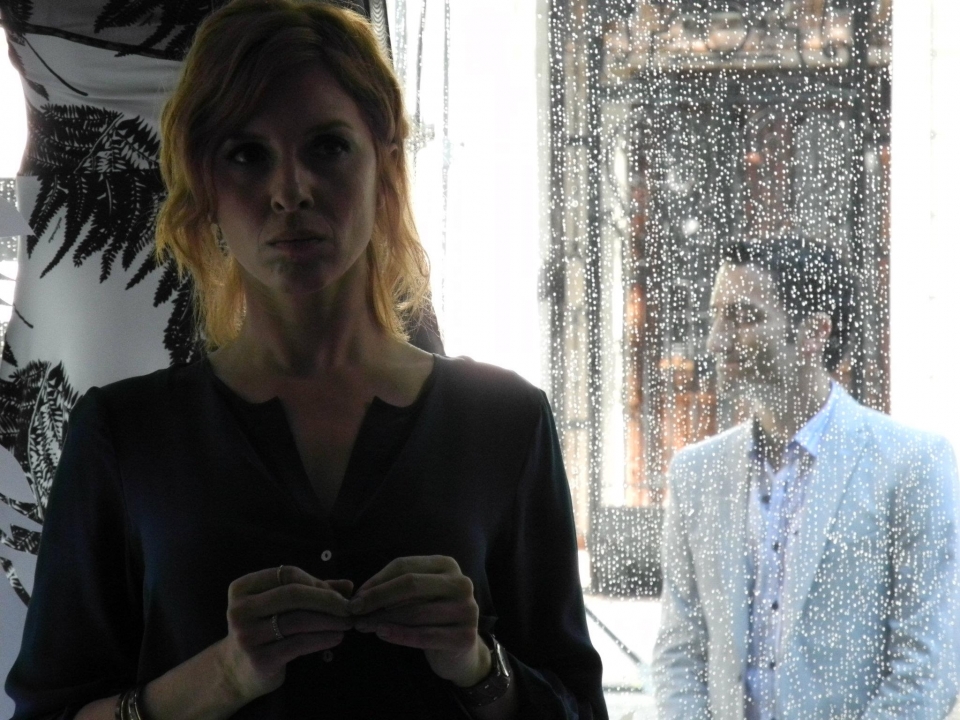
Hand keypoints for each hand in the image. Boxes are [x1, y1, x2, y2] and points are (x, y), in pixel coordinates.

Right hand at [218, 565, 353, 703]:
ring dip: (329, 620)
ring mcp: (247, 636)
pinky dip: (323, 638)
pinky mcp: (260, 659)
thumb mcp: (279, 606)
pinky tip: (337, 637)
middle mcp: (240, 610)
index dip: (315, 581)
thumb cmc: (264, 629)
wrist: (236, 671)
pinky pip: (299, 644)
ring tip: (347, 622)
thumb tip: (348, 585)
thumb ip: (312, 591)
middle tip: (349, 606)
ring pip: (298, 620)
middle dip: (326, 599)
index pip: (286, 574)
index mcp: (242, 589)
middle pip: (293, 594)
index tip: (336, 593)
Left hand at [348, 556, 491, 686]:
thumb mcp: (418, 596)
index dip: (377, 580)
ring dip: (383, 619)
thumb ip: (394, 590)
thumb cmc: (432, 617)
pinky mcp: (465, 636)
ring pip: (415, 612)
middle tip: (355, 610)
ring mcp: (466, 610)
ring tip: (363, 625)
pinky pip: (424, 635)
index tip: (356, 595)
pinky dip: (399, 635)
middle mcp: (461, 583)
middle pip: (411, 585)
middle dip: (378, 597)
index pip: (405, 566)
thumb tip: (361, 594)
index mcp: (447, 565)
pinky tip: (382, 634)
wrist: (461, 653)